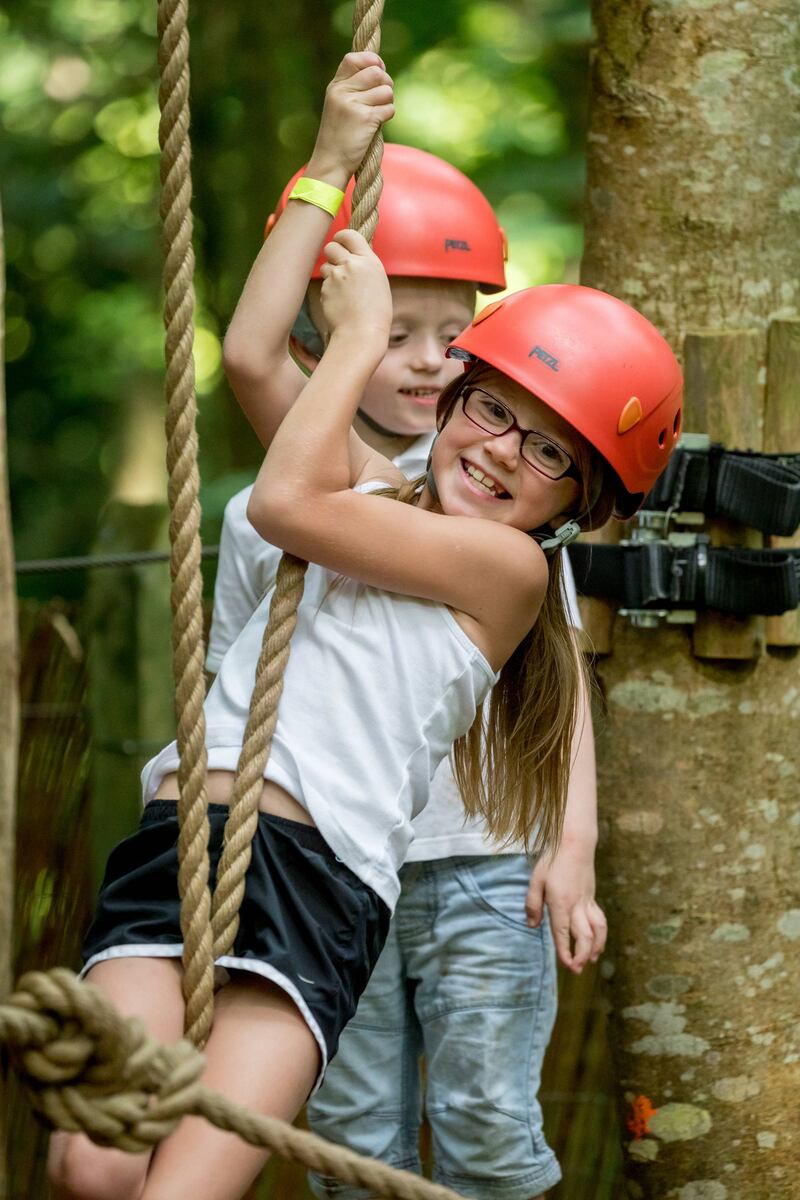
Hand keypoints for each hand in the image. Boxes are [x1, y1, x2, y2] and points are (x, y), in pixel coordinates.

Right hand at [309, 52, 394, 183]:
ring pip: (386, 90)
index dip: (371, 60)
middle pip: (376, 72)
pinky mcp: (366, 119)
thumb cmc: (338, 136)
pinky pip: (389, 108)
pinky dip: (388, 116)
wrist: (331, 162)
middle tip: (382, 97)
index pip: (354, 58)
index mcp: (335, 86)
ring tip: (378, 113)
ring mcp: (353, 105)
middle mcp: (342, 92)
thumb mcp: (338, 106)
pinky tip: (377, 125)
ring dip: (388, 101)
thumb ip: (353, 87)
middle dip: (386, 83)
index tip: (379, 69)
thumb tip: (380, 71)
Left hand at [319, 229, 391, 349]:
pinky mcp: (325, 289)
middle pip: (331, 246)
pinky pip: (323, 284)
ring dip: (330, 274)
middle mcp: (352, 264)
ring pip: (325, 266)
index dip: (341, 237)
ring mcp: (336, 276)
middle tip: (337, 266)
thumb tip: (353, 257)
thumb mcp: (378, 283)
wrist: (363, 333)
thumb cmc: (376, 313)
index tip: (340, 242)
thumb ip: (365, 267)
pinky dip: (329, 291)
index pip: (350, 234)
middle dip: (332, 254)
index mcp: (369, 261)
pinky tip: (339, 303)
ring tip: (342, 291)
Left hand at [526, 842, 606, 973]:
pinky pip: (600, 919)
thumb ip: (532, 904)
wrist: (575, 843)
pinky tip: (596, 940)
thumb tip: (532, 926)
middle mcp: (577, 905)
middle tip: (578, 969)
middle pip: (585, 936)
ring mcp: (587, 901)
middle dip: (583, 956)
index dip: (566, 952)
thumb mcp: (536, 880)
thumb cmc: (552, 860)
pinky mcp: (592, 897)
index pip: (563, 933)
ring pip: (599, 929)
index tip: (568, 966)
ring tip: (592, 959)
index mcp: (560, 902)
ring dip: (597, 947)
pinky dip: (601, 934)